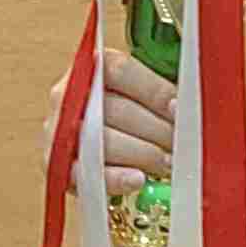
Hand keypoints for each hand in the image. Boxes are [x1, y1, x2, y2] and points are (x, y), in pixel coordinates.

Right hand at [74, 44, 176, 194]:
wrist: (93, 132)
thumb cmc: (127, 109)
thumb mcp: (142, 91)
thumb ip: (161, 93)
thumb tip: (186, 109)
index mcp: (91, 67)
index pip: (121, 71)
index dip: (154, 91)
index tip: (181, 110)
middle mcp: (70, 95)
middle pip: (116, 110)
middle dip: (157, 130)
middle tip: (183, 145)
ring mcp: (60, 130)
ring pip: (103, 143)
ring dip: (143, 155)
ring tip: (168, 164)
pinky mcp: (58, 165)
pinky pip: (86, 175)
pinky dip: (115, 179)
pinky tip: (139, 179)